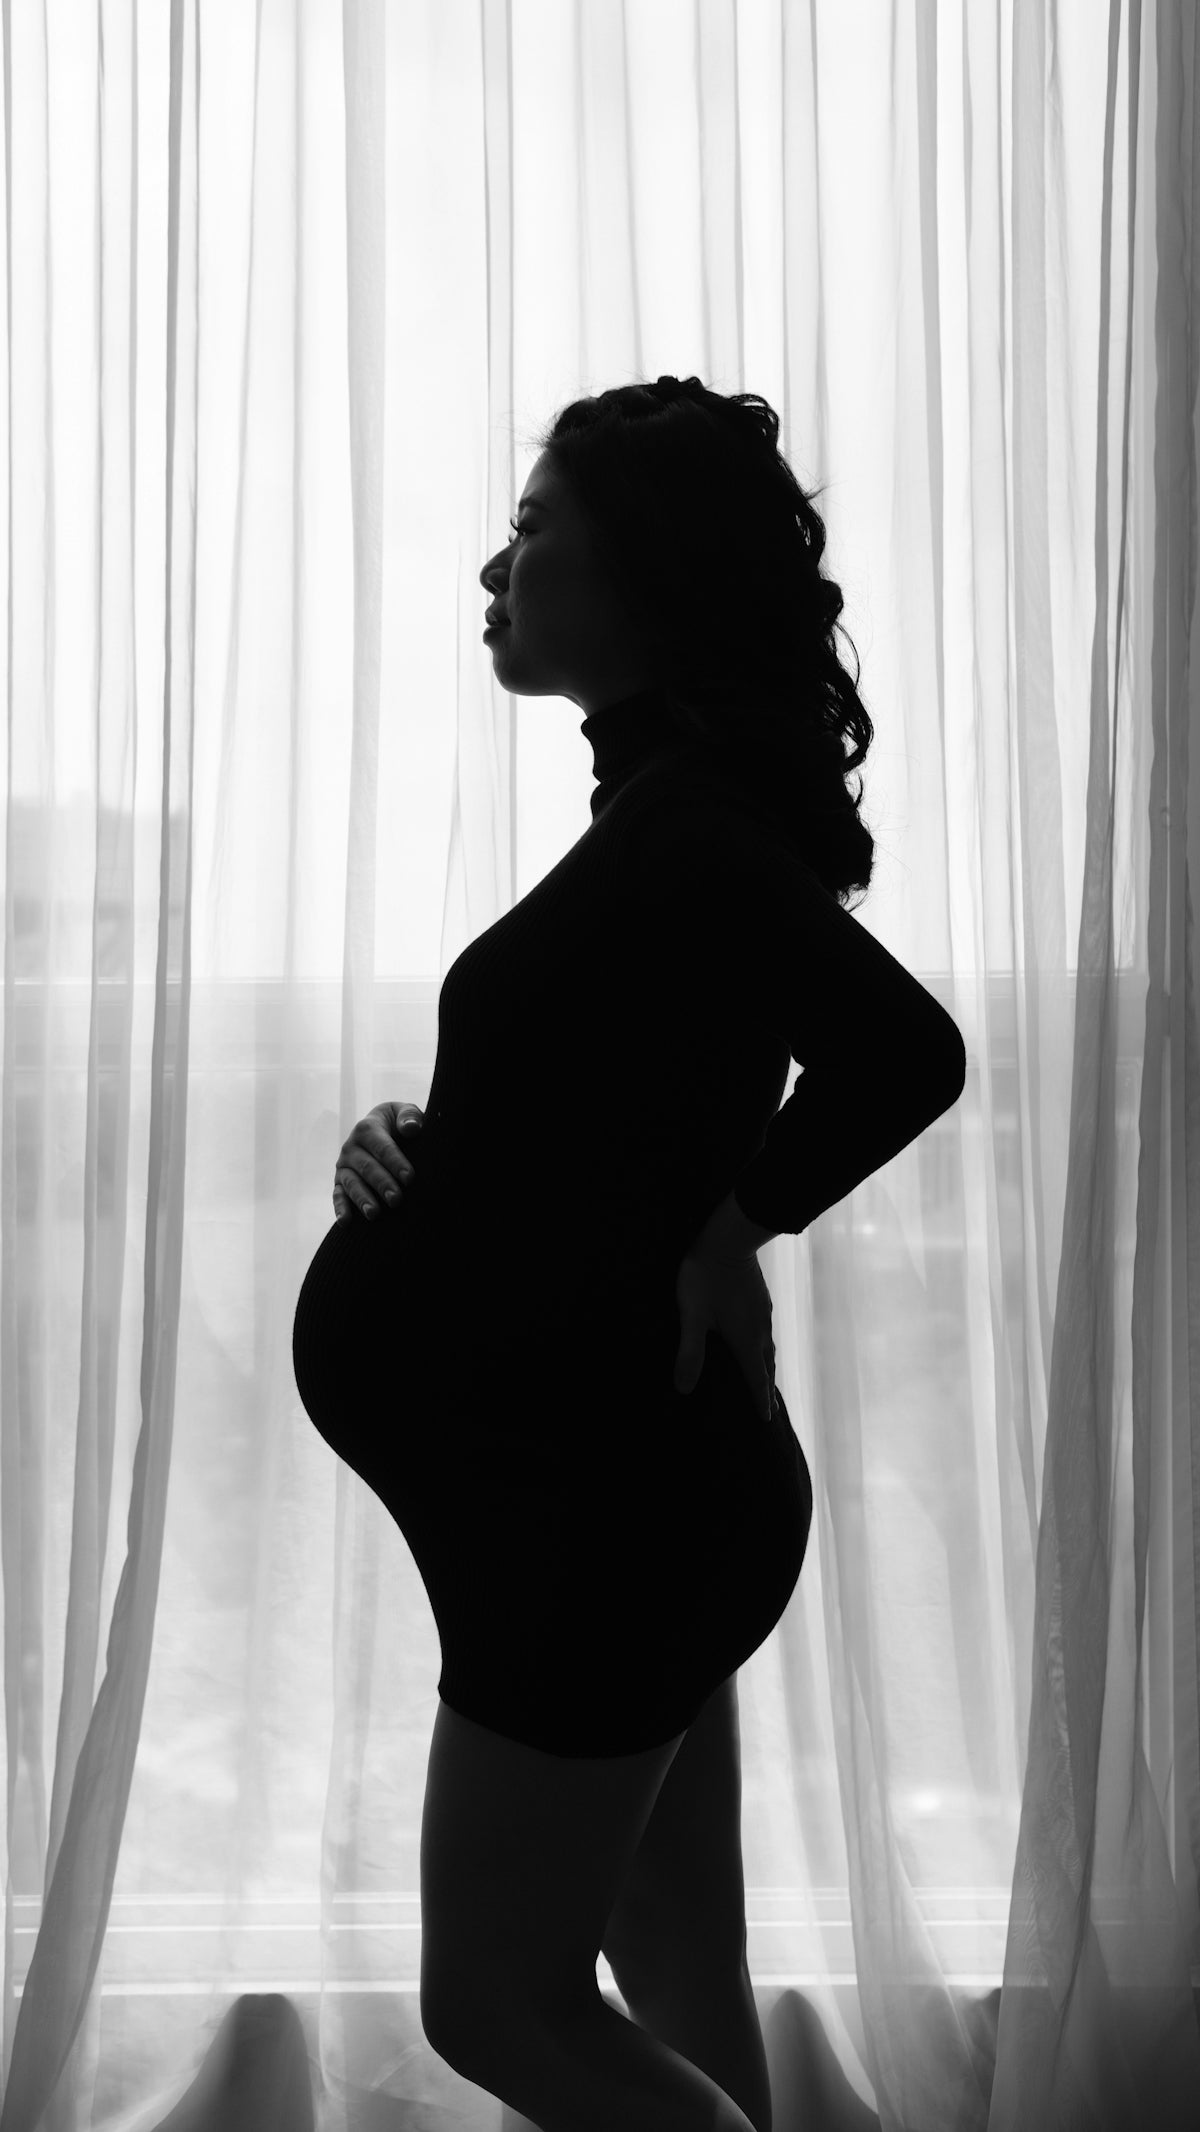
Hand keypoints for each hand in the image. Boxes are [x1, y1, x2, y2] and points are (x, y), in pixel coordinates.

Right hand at [332, 1101, 424, 1222]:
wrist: (384, 1131)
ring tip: (375, 1214)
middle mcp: (351, 1147)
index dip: (395, 1162)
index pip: (382, 1147)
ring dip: (362, 1199)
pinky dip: (340, 1208)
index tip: (409, 1178)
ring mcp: (344, 1166)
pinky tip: (346, 1222)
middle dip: (382, 1184)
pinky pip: (338, 1195)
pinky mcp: (340, 1181)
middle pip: (367, 1167)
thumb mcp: (405, 1113)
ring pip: (352, 1183)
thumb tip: (411, 1128)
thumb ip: (409, 1116)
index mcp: (367, 1128)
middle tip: (397, 1200)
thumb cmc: (399, 1124)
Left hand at [673, 1247, 776, 1422]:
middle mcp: (760, 1331)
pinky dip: (764, 1347)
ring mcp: (763, 1313)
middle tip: (769, 1407)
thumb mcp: (692, 1316)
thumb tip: (683, 1389)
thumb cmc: (706, 1277)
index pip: (756, 1378)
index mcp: (746, 1340)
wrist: (729, 1239)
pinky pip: (766, 1332)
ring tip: (765, 1378)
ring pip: (768, 1348)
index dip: (760, 1400)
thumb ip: (689, 1352)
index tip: (767, 1420)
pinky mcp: (761, 1298)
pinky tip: (757, 1341)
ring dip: (767, 1367)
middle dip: (766, 1388)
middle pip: (766, 1366)